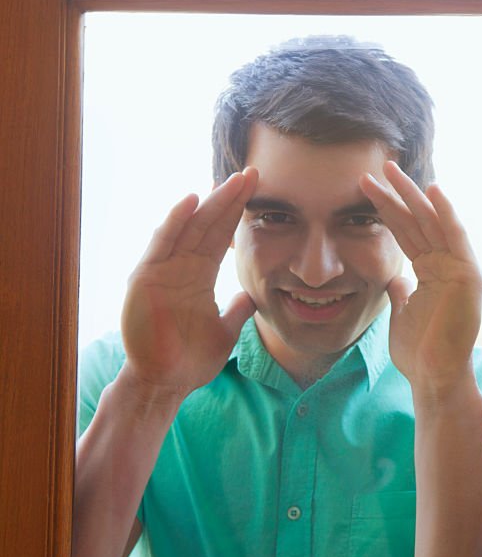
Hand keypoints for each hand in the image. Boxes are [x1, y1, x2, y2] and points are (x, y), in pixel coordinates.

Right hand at [120, 169, 258, 398]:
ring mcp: (162, 270)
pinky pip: (161, 244)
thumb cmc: (190, 359)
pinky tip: (190, 201)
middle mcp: (180, 268)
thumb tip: (254, 295)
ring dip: (209, 203)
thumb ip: (238, 310)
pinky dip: (175, 222)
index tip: (260, 191)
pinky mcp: (145, 278)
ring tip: (230, 180)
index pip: (222, 237)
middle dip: (230, 199)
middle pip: (208, 225)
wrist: (165, 383)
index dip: (239, 214)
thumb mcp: (225, 330)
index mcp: (199, 277)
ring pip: (188, 228)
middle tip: (252, 173)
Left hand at [359, 162, 481, 393]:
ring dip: (413, 195)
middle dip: (397, 194)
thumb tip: (395, 279)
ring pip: (433, 223)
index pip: (406, 233)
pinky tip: (434, 190)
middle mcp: (447, 265)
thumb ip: (400, 292)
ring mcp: (460, 269)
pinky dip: (447, 213)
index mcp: (431, 272)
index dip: (387, 210)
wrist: (433, 377)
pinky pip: (456, 238)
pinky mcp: (469, 276)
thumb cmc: (419, 352)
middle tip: (377, 167)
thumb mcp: (402, 313)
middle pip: (418, 222)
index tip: (365, 189)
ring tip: (392, 171)